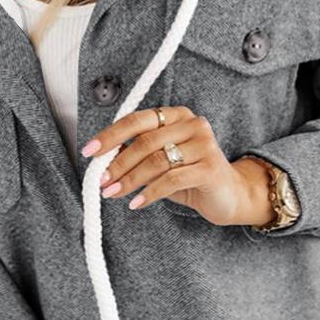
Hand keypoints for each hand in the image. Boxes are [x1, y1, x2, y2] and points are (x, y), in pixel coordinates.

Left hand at [81, 105, 276, 226]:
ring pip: (156, 161)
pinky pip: (172, 180)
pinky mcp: (210, 168)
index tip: (90, 152)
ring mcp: (204, 145)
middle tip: (101, 181)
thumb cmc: (190, 177)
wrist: (229, 196)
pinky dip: (150, 193)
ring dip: (130, 180)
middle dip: (117, 163)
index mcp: (176, 115)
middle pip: (145, 142)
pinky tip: (137, 203)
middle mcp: (192, 124)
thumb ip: (137, 157)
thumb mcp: (161, 163)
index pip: (137, 120)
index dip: (111, 135)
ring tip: (113, 193)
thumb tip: (102, 162)